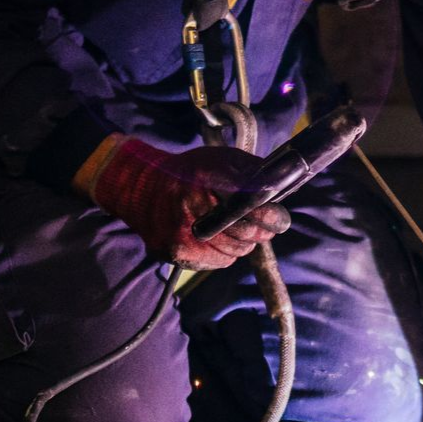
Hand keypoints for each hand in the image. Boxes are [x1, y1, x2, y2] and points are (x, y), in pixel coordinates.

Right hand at [85, 135, 290, 269]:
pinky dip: (225, 252)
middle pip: (246, 234)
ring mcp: (184, 236)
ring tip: (234, 228)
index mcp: (205, 181)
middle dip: (261, 231)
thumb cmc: (188, 173)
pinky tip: (216, 237)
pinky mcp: (179, 254)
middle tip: (264, 226)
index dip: (271, 216)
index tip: (279, 218)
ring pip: (236, 251)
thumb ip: (250, 171)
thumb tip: (280, 187)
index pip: (252, 208)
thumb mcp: (220, 160)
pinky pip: (219, 261)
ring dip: (243, 242)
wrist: (142, 190)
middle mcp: (193, 210)